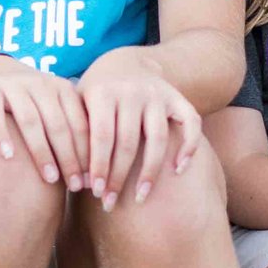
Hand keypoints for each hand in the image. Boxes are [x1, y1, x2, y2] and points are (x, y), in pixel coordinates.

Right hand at [0, 55, 90, 191]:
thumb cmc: (31, 103)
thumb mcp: (54, 109)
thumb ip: (70, 130)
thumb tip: (92, 175)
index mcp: (63, 89)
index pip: (79, 123)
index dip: (86, 153)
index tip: (90, 180)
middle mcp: (41, 83)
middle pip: (58, 124)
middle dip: (69, 157)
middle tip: (74, 186)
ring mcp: (14, 85)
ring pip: (30, 120)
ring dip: (42, 151)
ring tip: (49, 178)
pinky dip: (2, 135)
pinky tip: (8, 156)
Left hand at [75, 48, 203, 209]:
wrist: (125, 64)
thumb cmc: (95, 97)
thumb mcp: (79, 105)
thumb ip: (76, 135)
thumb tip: (77, 180)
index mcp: (103, 93)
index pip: (101, 136)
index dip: (98, 166)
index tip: (94, 192)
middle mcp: (132, 91)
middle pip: (128, 142)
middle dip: (119, 176)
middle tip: (110, 203)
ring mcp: (158, 95)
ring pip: (158, 138)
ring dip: (150, 172)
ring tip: (141, 197)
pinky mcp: (178, 99)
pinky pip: (191, 123)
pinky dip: (188, 146)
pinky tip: (179, 170)